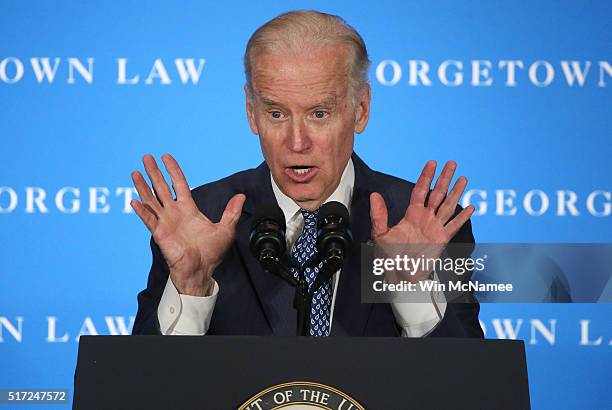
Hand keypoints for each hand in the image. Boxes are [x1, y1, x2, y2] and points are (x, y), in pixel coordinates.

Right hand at [130, 154, 245, 295]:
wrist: (202, 270)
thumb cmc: (212, 252)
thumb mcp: (226, 229)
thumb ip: (231, 212)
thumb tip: (242, 197)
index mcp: (189, 209)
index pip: (179, 184)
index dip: (173, 170)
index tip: (166, 156)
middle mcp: (175, 213)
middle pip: (161, 187)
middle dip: (154, 172)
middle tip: (146, 157)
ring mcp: (166, 222)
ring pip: (152, 200)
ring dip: (143, 186)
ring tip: (135, 172)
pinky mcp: (160, 234)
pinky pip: (149, 220)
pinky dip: (142, 211)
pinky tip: (135, 201)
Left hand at [369, 160, 473, 282]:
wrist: (398, 274)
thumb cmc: (388, 256)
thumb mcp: (380, 234)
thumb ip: (379, 215)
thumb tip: (375, 196)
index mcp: (411, 215)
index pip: (420, 190)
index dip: (426, 177)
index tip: (432, 163)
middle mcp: (425, 218)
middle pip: (437, 194)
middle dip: (444, 178)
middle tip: (451, 163)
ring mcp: (435, 228)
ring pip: (448, 206)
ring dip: (456, 192)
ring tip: (463, 179)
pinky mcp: (442, 240)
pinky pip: (454, 226)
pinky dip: (462, 218)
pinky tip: (470, 208)